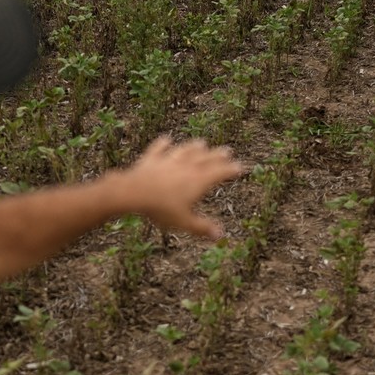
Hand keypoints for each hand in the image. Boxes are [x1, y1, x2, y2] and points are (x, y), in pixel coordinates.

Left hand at [119, 136, 243, 238]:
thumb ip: (202, 227)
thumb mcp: (184, 222)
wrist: (134, 192)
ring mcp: (168, 160)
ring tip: (202, 143)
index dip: (230, 170)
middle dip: (217, 155)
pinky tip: (166, 139)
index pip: (219, 173)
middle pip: (205, 158)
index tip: (240, 166)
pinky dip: (164, 144)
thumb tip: (220, 235)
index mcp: (198, 181)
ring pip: (185, 151)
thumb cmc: (161, 209)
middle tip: (227, 150)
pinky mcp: (151, 159)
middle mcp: (186, 167)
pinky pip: (159, 149)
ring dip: (194, 146)